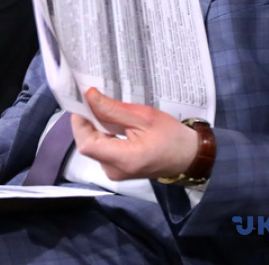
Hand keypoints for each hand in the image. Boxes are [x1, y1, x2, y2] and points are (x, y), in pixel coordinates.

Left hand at [71, 87, 198, 180]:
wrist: (188, 156)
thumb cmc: (171, 136)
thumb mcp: (144, 117)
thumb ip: (113, 109)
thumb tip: (89, 96)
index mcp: (124, 159)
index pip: (86, 144)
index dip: (80, 122)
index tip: (84, 102)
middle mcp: (114, 170)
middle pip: (87, 143)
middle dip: (87, 121)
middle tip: (95, 100)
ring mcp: (114, 172)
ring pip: (93, 145)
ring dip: (94, 126)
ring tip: (105, 108)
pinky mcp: (115, 169)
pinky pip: (101, 149)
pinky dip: (101, 133)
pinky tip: (110, 122)